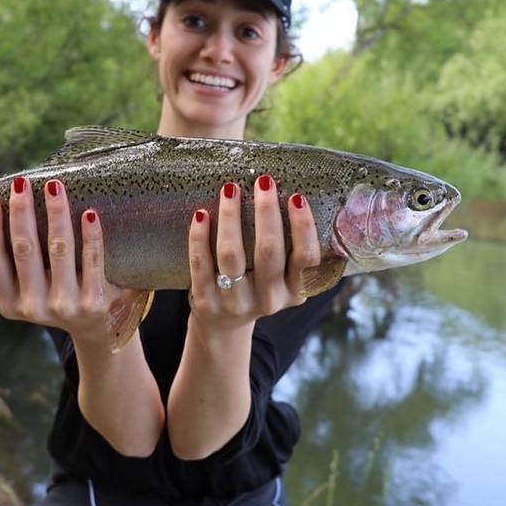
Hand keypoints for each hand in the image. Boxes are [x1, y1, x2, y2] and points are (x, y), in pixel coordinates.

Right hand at [0, 176, 164, 456]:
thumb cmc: (61, 299)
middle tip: (21, 181)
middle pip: (23, 248)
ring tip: (54, 187)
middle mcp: (33, 308)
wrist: (100, 335)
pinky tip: (89, 213)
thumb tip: (9, 206)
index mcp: (10, 305)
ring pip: (57, 249)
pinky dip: (90, 235)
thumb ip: (20, 265)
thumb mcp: (32, 292)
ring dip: (55, 213)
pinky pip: (92, 260)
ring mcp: (65, 306)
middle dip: (21, 211)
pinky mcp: (95, 303)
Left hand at [187, 174, 320, 328]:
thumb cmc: (258, 287)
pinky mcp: (206, 300)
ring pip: (231, 255)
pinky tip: (201, 214)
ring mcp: (235, 302)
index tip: (296, 197)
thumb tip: (294, 196)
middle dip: (266, 212)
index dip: (303, 227)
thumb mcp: (282, 279)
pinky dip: (199, 237)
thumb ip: (291, 251)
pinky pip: (201, 263)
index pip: (305, 258)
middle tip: (264, 181)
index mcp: (293, 291)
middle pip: (268, 251)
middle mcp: (267, 299)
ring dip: (231, 217)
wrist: (223, 324)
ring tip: (230, 189)